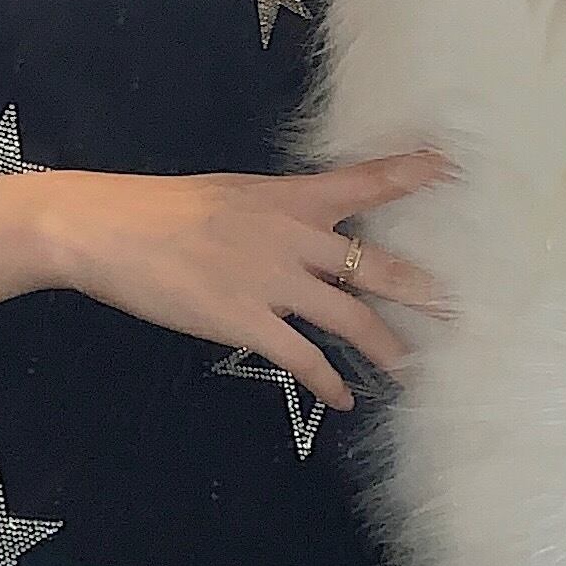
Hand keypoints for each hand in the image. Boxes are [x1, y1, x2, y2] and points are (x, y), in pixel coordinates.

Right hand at [34, 150, 453, 409]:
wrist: (107, 229)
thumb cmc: (159, 209)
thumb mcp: (228, 195)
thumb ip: (271, 214)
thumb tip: (299, 235)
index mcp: (288, 197)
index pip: (364, 182)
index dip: (410, 174)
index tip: (450, 167)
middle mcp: (293, 237)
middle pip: (376, 266)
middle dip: (420, 290)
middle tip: (457, 309)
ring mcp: (274, 282)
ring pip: (352, 319)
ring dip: (387, 347)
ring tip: (413, 369)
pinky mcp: (248, 322)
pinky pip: (304, 357)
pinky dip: (327, 381)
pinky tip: (341, 398)